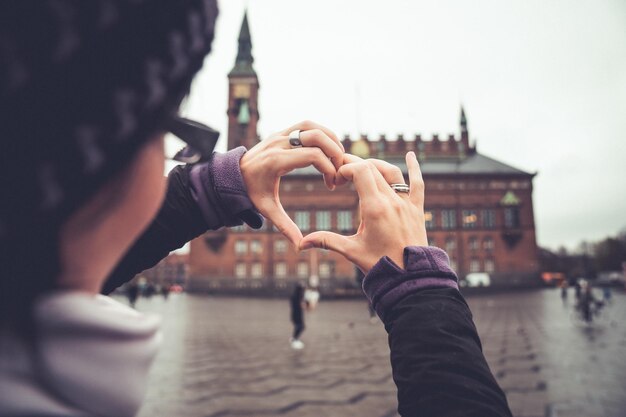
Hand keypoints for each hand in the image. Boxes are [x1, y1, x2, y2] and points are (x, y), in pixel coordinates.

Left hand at [240, 120, 344, 245]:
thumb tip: (300, 246)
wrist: (232, 176)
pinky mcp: (281, 132)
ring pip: (311, 126)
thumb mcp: (267, 210)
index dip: (328, 168)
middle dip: (334, 151)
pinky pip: (305, 125)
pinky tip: (327, 147)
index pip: (312, 155)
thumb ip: (285, 226)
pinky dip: (320, 132)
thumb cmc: (251, 193)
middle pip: (315, 136)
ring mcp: (279, 134)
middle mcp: (278, 143)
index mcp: (276, 161)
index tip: (331, 184)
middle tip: (340, 169)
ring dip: (329, 137)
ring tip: (338, 156)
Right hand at [299, 152, 427, 272]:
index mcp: (374, 208)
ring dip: (376, 165)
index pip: (360, 171)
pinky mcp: (416, 209)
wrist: (410, 277)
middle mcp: (392, 201)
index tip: (336, 179)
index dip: (345, 169)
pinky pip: (417, 183)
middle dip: (354, 165)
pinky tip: (411, 154)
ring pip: (392, 172)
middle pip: (372, 168)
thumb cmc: (380, 265)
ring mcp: (406, 203)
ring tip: (362, 167)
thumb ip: (327, 241)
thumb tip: (301, 243)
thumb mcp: (351, 251)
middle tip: (341, 172)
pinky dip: (414, 167)